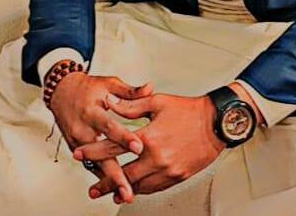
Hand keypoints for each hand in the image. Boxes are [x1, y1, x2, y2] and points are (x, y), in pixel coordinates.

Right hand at [49, 69, 152, 202]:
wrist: (62, 92)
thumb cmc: (88, 88)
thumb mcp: (109, 84)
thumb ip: (130, 91)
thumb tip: (149, 88)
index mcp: (92, 111)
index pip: (109, 126)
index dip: (124, 137)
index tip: (138, 147)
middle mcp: (83, 129)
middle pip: (100, 155)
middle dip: (115, 174)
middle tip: (129, 188)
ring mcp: (78, 142)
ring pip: (95, 165)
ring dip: (110, 181)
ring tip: (126, 194)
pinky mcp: (76, 149)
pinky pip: (91, 165)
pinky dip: (103, 177)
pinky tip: (116, 188)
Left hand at [74, 92, 225, 199]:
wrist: (216, 123)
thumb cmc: (189, 110)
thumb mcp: (157, 102)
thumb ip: (130, 105)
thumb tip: (110, 103)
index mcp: (148, 137)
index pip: (113, 147)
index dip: (93, 152)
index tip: (79, 154)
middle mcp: (156, 157)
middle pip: (123, 174)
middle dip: (104, 182)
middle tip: (92, 188)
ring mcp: (168, 170)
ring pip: (138, 185)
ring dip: (122, 189)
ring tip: (110, 192)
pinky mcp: (177, 177)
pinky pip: (154, 188)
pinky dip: (142, 189)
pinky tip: (135, 188)